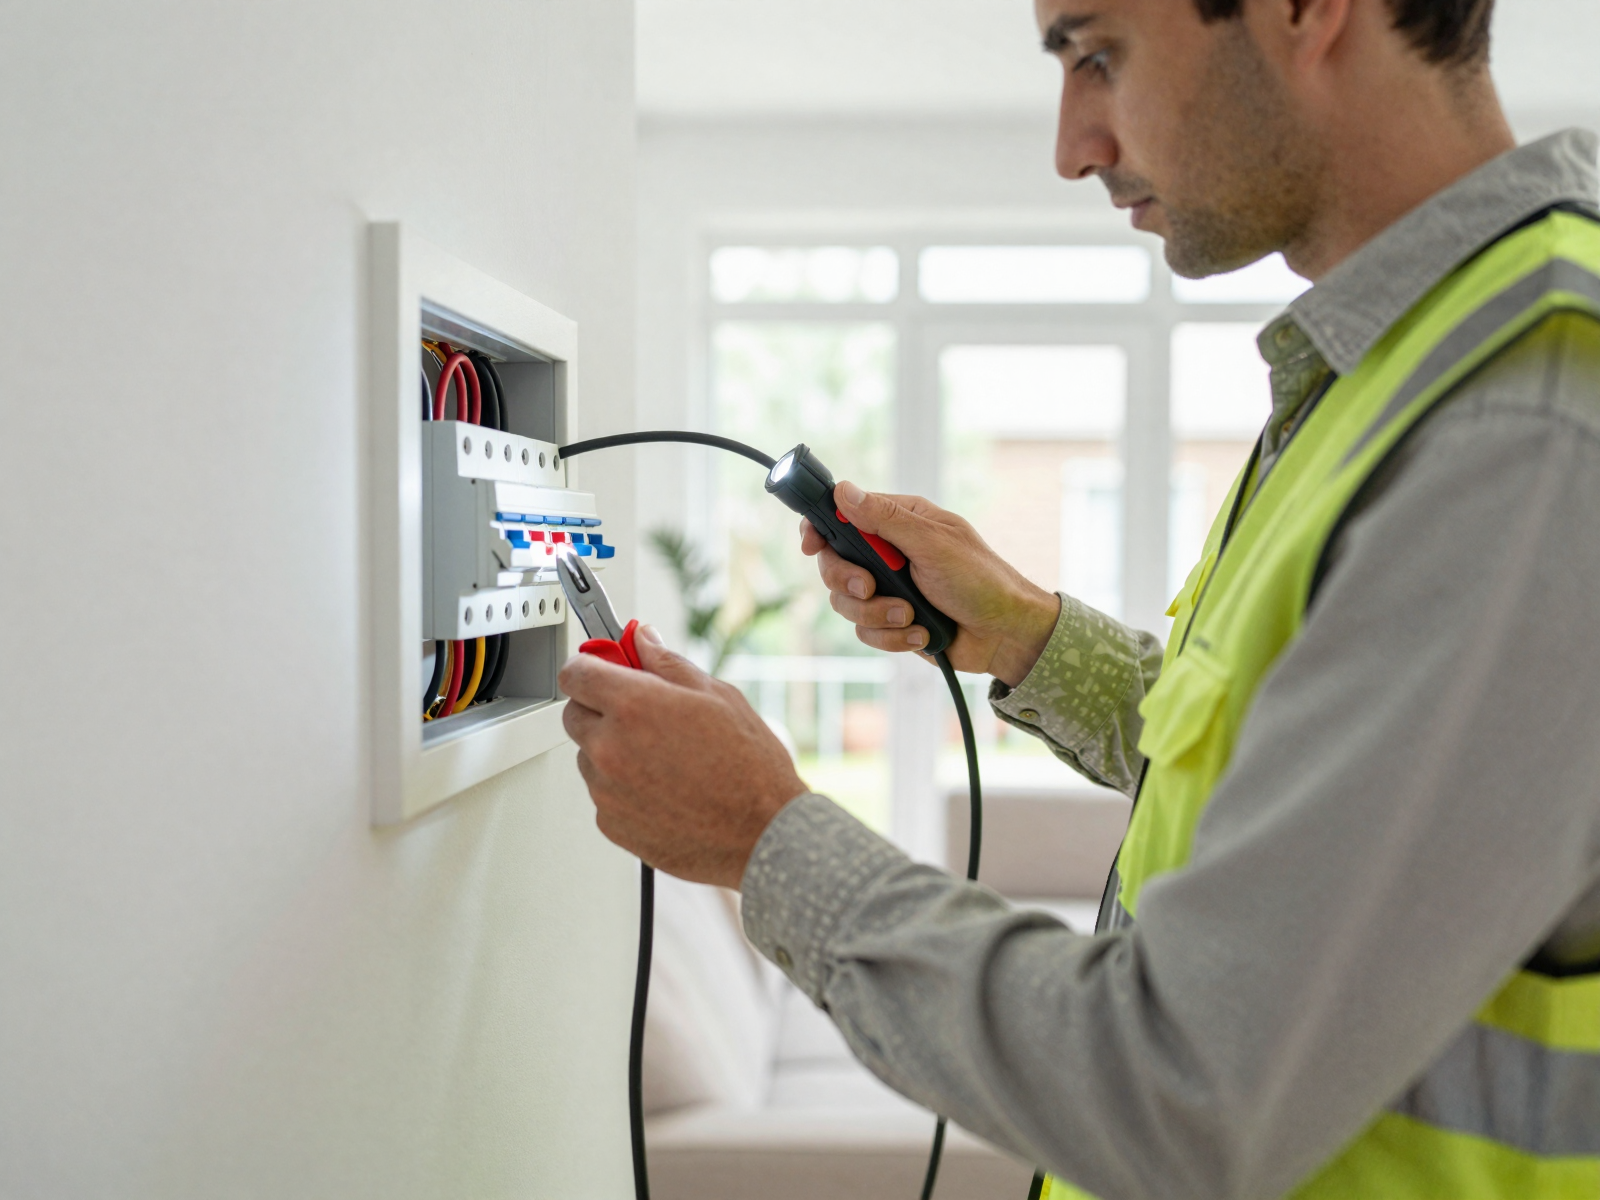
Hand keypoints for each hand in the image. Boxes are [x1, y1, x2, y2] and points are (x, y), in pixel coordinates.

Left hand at [558, 626, 807, 888]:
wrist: (762, 834)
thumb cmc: (749, 769)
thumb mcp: (717, 696)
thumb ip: (667, 664)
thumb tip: (643, 642)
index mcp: (633, 707)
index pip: (576, 673)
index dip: (589, 666)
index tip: (602, 667)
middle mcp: (610, 749)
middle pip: (574, 714)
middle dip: (600, 707)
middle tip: (642, 713)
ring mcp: (606, 791)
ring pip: (589, 757)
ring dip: (612, 750)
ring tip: (665, 759)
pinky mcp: (611, 824)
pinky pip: (603, 794)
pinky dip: (623, 788)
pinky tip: (665, 787)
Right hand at [801, 482, 1059, 685]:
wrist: (1006, 635)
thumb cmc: (981, 580)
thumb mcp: (933, 544)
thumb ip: (885, 520)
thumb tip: (844, 490)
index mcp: (900, 522)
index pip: (843, 515)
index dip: (820, 529)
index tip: (811, 545)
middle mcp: (889, 553)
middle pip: (834, 563)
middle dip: (849, 581)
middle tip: (870, 587)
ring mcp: (889, 589)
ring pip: (846, 603)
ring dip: (877, 615)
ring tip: (911, 616)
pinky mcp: (892, 622)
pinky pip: (866, 632)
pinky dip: (892, 636)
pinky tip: (921, 634)